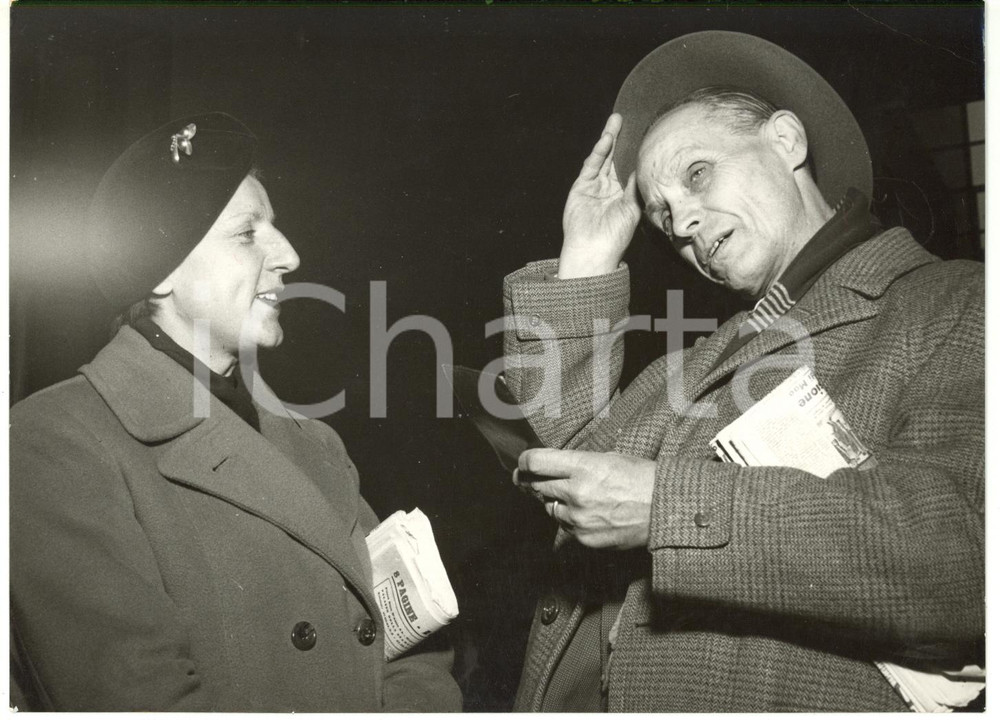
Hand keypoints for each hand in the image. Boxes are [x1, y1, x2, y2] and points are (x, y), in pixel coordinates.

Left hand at [514, 448, 654, 549]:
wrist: (665, 510)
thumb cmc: (641, 478)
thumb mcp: (609, 458)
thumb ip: (577, 462)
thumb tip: (552, 466)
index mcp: (583, 467)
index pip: (535, 462)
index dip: (525, 462)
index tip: (524, 463)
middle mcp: (576, 492)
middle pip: (537, 486)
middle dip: (536, 482)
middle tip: (536, 480)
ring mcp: (579, 518)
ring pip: (549, 508)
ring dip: (555, 501)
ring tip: (575, 497)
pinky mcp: (584, 538)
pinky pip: (565, 527)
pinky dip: (571, 520)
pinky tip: (588, 513)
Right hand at [559, 114, 641, 278]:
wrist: (593, 250)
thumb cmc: (616, 236)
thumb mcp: (632, 208)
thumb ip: (635, 186)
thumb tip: (643, 165)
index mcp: (624, 194)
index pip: (629, 167)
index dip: (633, 151)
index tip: (642, 134)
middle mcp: (609, 188)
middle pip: (615, 158)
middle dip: (620, 139)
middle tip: (626, 119)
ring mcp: (594, 186)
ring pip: (603, 158)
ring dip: (609, 140)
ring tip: (615, 122)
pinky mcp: (581, 186)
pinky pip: (591, 166)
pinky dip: (598, 152)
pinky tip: (606, 139)